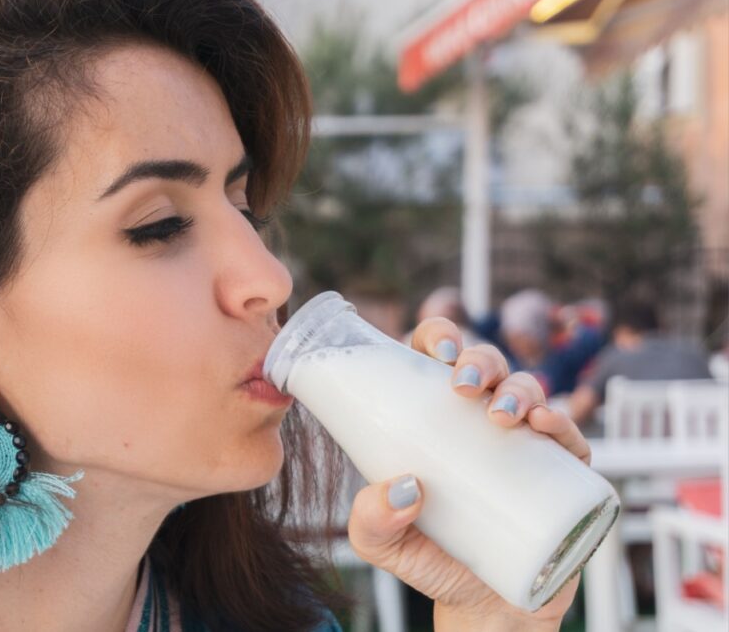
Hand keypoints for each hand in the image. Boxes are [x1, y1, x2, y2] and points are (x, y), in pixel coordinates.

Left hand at [346, 317, 591, 627]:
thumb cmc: (427, 559)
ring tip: (501, 415)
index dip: (439, 336)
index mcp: (434, 416)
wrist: (482, 608)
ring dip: (518, 388)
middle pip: (485, 364)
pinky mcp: (561, 473)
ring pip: (528, 390)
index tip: (436, 349)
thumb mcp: (381, 542)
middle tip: (463, 386)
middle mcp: (480, 421)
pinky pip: (569, 436)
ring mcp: (523, 443)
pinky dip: (561, 422)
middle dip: (478, 359)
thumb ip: (372, 519)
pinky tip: (544, 424)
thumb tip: (404, 487)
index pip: (436, 357)